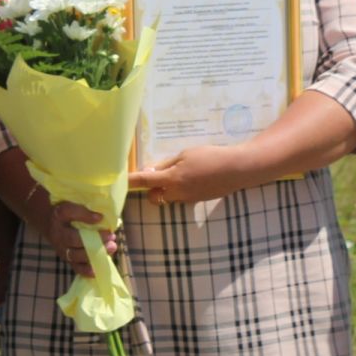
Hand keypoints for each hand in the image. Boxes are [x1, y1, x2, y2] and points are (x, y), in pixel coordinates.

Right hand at [37, 191, 112, 278]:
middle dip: (94, 238)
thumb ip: (86, 208)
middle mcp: (58, 232)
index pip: (69, 212)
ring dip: (94, 253)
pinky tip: (97, 269)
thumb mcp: (74, 205)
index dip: (84, 215)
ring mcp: (61, 247)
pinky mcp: (66, 258)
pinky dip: (86, 269)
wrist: (50, 224)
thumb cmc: (69, 213)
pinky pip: (75, 266)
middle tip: (111, 235)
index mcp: (60, 214)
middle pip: (73, 238)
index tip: (101, 217)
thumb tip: (104, 218)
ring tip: (111, 247)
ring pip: (75, 254)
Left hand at [129, 145, 250, 204]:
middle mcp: (177, 193)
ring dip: (167, 189)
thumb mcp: (185, 155)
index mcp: (172, 178)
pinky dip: (180, 190)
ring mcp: (187, 199)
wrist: (236, 169)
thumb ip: (166, 165)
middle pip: (154, 197)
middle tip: (159, 174)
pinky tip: (194, 178)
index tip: (120, 182)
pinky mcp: (197, 201)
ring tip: (181, 173)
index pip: (144, 181)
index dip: (130, 182)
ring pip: (168, 198)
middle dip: (152, 189)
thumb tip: (149, 171)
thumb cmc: (210, 157)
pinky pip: (181, 197)